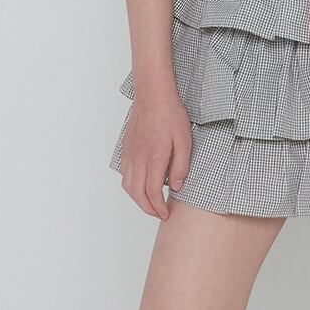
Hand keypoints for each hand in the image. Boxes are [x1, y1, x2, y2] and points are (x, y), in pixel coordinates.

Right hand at [119, 86, 192, 219]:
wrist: (153, 95)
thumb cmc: (170, 115)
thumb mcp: (185, 141)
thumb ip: (181, 166)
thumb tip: (176, 187)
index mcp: (154, 158)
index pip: (152, 192)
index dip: (159, 207)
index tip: (166, 213)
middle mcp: (138, 159)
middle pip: (137, 194)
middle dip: (148, 208)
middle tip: (159, 213)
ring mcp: (130, 154)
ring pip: (128, 186)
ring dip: (138, 199)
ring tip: (151, 203)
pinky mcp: (126, 149)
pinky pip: (124, 174)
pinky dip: (131, 186)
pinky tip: (142, 184)